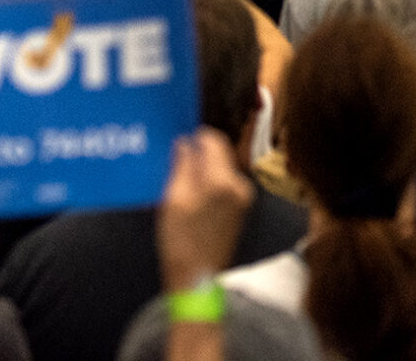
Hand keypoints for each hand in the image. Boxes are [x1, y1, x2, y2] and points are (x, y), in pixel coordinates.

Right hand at [157, 128, 253, 292]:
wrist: (197, 277)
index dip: (195, 137)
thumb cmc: (180, 241)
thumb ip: (182, 166)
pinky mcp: (239, 209)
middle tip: (173, 163)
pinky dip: (208, 184)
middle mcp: (239, 185)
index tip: (178, 143)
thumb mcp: (173, 199)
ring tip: (178, 182)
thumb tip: (185, 142)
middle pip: (219, 154)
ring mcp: (242, 198)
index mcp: (223, 180)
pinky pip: (223, 185)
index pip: (214, 140)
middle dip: (197, 155)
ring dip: (201, 170)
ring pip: (220, 169)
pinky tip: (190, 197)